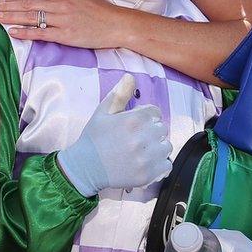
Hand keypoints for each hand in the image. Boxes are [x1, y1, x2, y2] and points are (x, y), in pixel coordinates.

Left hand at [0, 0, 126, 48]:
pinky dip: (25, 32)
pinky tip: (12, 32)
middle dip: (7, 6)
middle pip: (27, 4)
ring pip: (31, 17)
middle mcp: (60, 3)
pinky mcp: (65, 34)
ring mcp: (62, 19)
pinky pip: (41, 33)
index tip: (1, 0)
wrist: (117, 24)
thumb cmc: (100, 9)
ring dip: (11, 17)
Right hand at [57, 74, 172, 195]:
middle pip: (162, 129)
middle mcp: (142, 138)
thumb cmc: (94, 137)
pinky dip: (160, 164)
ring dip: (157, 147)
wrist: (85, 167)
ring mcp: (146, 157)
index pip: (155, 112)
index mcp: (133, 120)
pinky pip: (167, 165)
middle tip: (136, 138)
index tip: (136, 124)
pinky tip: (146, 162)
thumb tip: (130, 76)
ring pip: (166, 146)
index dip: (146, 116)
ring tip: (142, 150)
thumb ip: (119, 94)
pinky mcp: (148, 174)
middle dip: (151, 131)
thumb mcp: (103, 112)